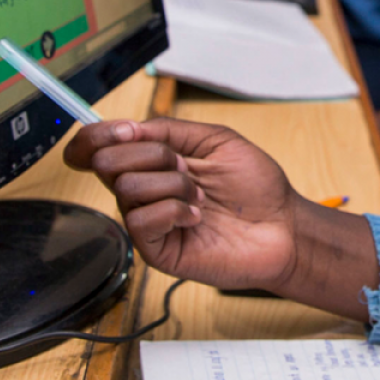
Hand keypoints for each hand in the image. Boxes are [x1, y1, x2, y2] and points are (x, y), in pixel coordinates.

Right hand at [65, 118, 299, 289]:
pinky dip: (174, 210)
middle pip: (108, 161)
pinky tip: (197, 217)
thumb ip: (167, 129)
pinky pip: (141, 220)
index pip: (102, 147)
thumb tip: (123, 128)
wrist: (283, 226)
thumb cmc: (256, 185)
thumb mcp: (214, 140)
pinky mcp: (157, 251)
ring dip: (173, 184)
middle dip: (151, 153)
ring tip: (202, 197)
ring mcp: (149, 222)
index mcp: (153, 162)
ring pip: (127, 187)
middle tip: (186, 166)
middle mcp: (144, 191)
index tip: (119, 131)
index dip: (96, 135)